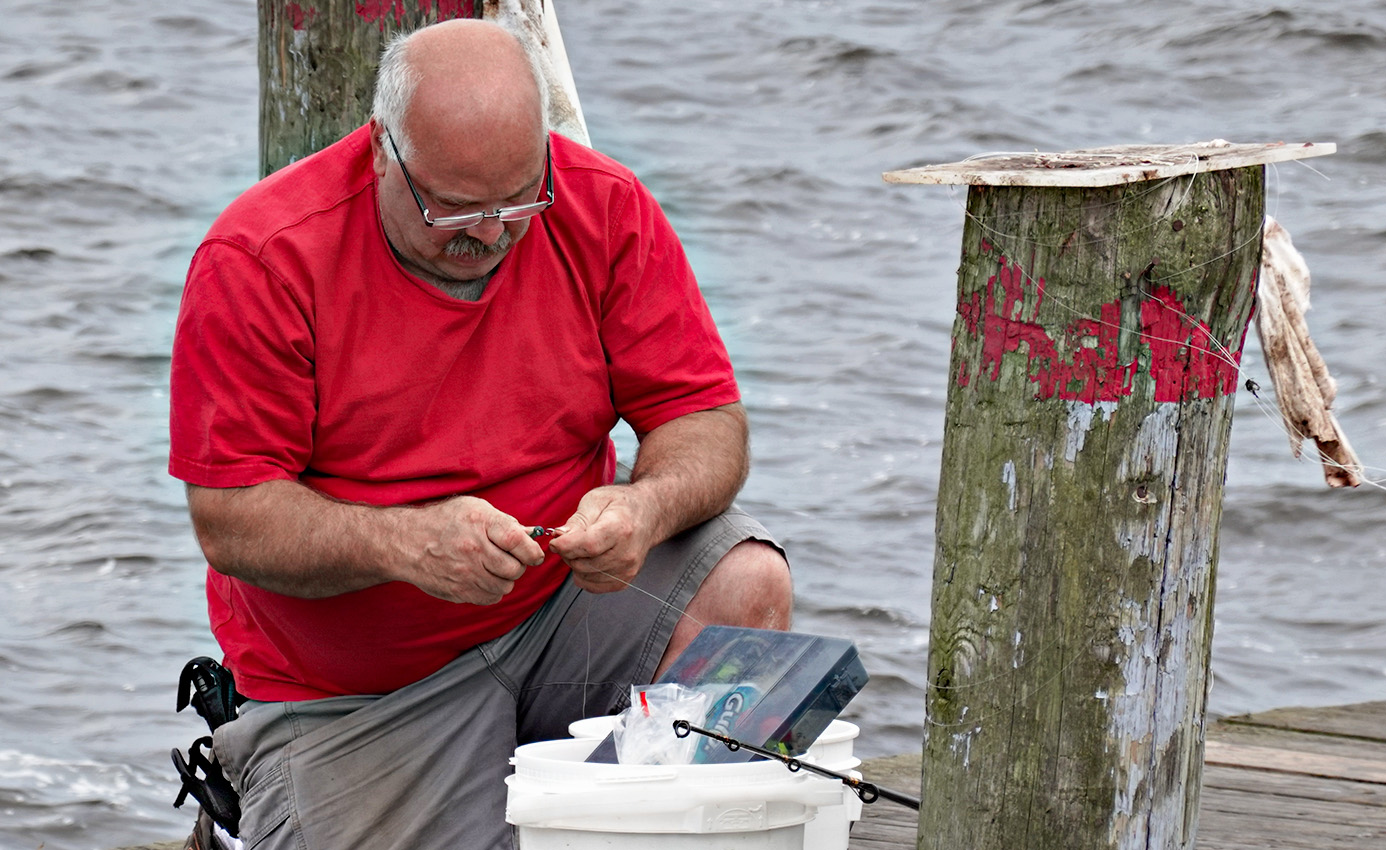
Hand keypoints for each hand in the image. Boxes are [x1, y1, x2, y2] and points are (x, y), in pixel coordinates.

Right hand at [401, 496, 545, 604]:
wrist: (406, 542)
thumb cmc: (443, 521)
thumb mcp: (474, 508)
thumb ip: (504, 522)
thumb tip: (531, 534)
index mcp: (480, 523)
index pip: (518, 541)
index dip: (532, 551)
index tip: (534, 554)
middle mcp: (473, 549)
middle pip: (514, 568)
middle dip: (518, 565)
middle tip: (509, 559)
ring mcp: (465, 573)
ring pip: (505, 586)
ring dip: (504, 579)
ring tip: (493, 567)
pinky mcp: (458, 591)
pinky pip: (490, 598)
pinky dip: (492, 591)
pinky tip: (482, 578)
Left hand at [549, 485, 656, 593]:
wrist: (649, 515)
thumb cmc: (621, 506)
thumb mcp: (596, 500)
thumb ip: (577, 520)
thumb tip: (559, 536)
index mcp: (620, 528)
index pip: (588, 545)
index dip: (565, 546)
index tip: (555, 541)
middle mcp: (627, 552)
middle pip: (582, 563)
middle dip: (568, 553)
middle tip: (570, 539)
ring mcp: (627, 569)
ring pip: (584, 576)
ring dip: (576, 563)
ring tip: (583, 547)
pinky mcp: (624, 581)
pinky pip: (591, 586)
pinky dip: (584, 574)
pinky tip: (589, 560)